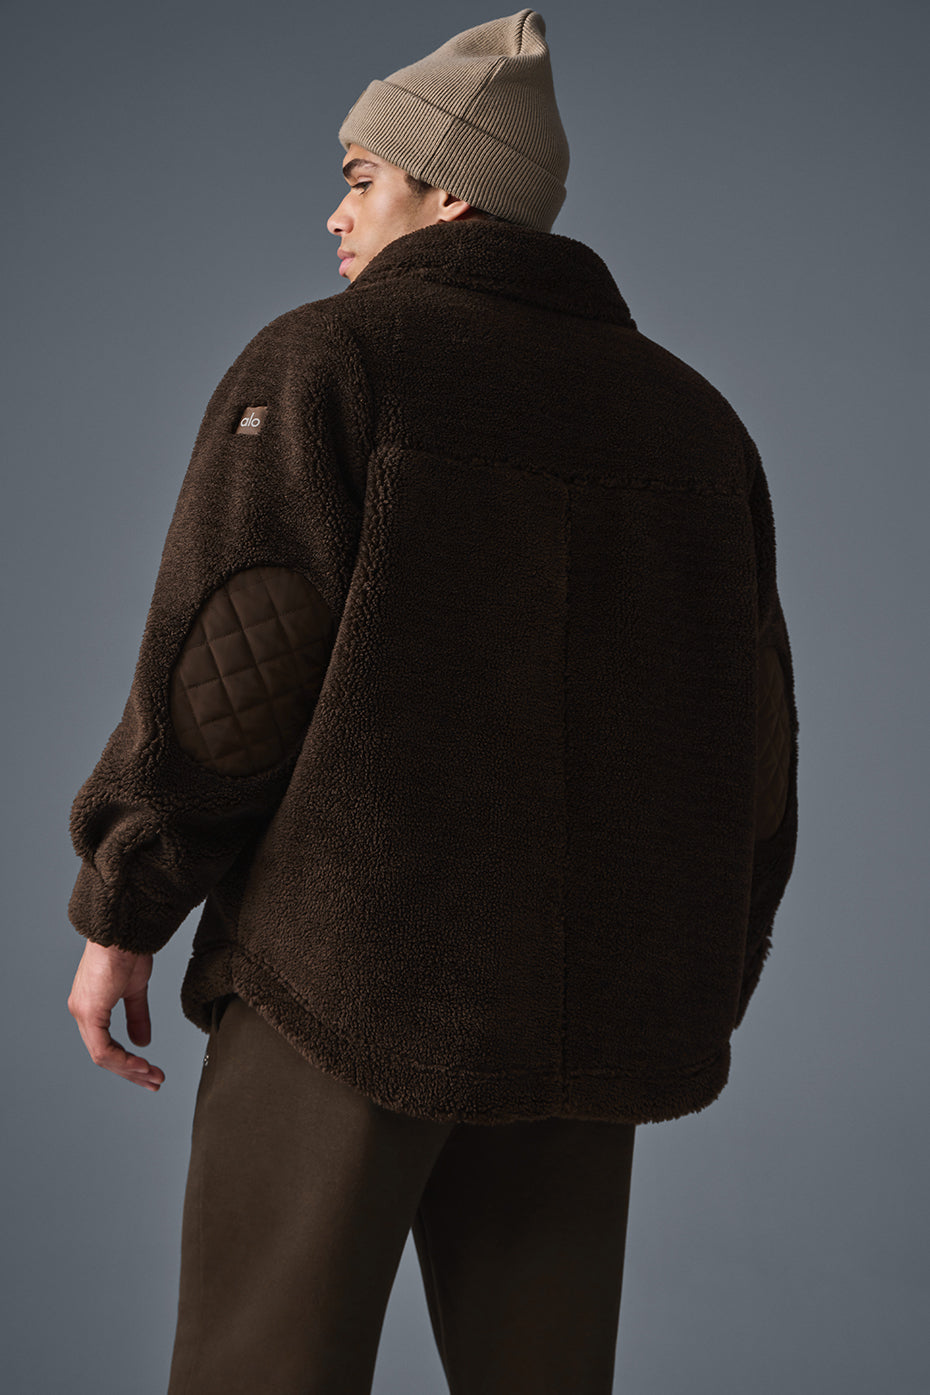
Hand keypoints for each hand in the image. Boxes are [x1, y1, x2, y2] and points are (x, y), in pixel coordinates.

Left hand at [68, 940, 164, 1090]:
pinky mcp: (89, 1011)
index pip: (105, 1044)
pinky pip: (103, 1049)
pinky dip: (124, 1060)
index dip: (128, 1062)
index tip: (150, 1071)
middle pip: (104, 1055)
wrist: (124, 932)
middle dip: (132, 1072)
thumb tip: (142, 1041)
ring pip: (103, 1056)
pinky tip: (141, 1066)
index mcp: (90, 1006)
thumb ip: (137, 1017)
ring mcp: (82, 1012)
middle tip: (154, 1082)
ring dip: (130, 1070)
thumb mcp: (136, 990)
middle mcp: (81, 1011)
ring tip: (153, 1077)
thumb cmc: (128, 950)